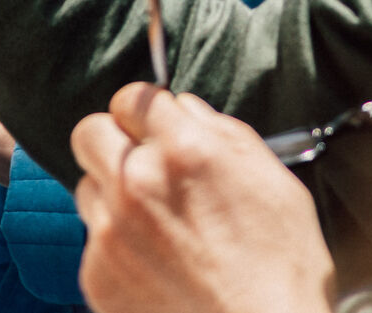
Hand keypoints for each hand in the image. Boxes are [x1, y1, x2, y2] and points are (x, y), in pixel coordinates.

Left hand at [71, 85, 335, 312]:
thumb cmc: (283, 273)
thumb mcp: (277, 186)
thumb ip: (224, 134)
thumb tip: (185, 109)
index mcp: (185, 152)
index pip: (131, 97)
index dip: (145, 114)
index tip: (153, 128)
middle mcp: (137, 183)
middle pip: (90, 132)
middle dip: (113, 143)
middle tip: (142, 168)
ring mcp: (110, 230)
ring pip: (88, 187)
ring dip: (114, 197)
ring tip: (159, 230)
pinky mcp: (96, 272)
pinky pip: (94, 241)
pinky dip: (118, 248)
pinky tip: (157, 268)